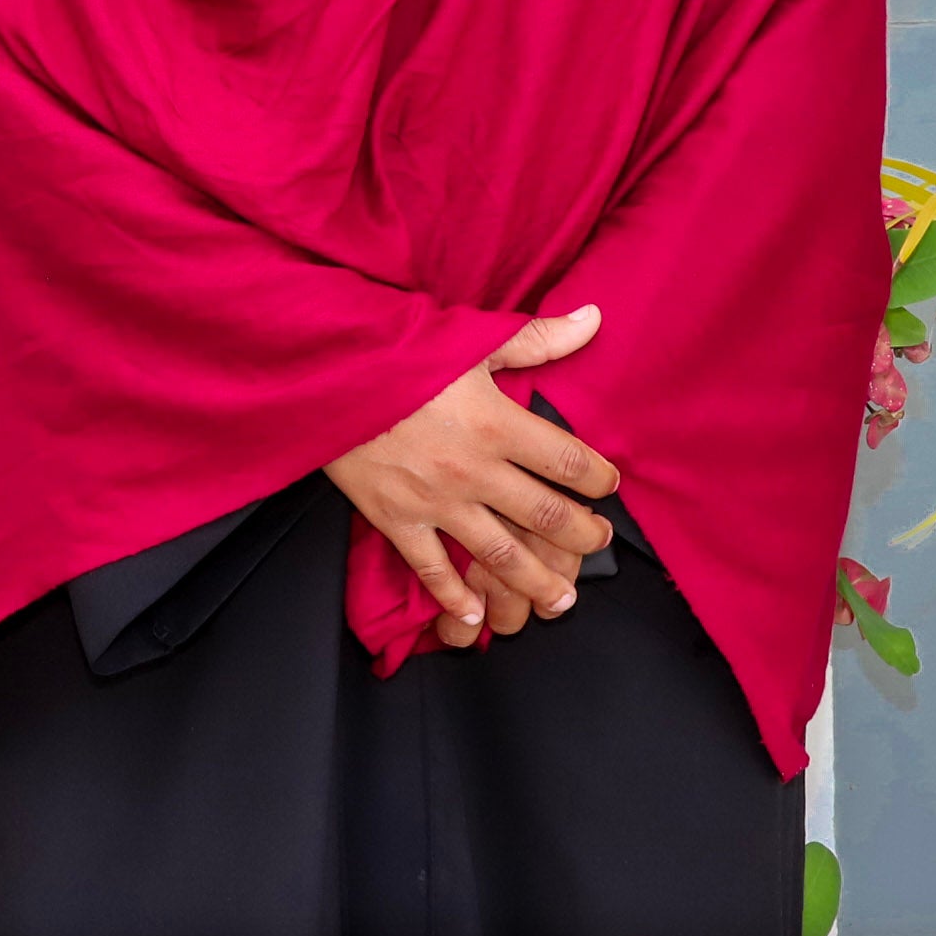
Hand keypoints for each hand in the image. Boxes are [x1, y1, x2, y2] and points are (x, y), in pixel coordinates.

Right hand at [324, 306, 621, 650]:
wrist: (326, 371)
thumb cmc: (399, 349)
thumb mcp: (473, 337)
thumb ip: (538, 338)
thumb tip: (594, 319)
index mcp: (497, 424)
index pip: (569, 462)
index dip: (598, 479)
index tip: (609, 486)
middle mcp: (474, 470)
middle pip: (546, 516)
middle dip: (581, 536)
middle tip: (598, 544)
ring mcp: (434, 501)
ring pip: (500, 555)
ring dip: (536, 582)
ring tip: (561, 599)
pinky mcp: (395, 518)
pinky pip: (431, 569)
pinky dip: (454, 597)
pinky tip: (476, 615)